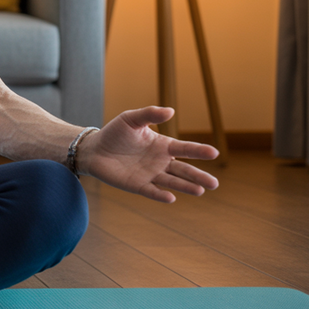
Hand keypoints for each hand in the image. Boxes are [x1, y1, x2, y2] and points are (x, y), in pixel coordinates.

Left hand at [79, 106, 219, 202]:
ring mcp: (150, 175)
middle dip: (199, 176)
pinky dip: (161, 195)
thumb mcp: (131, 119)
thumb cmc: (115, 133)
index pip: (185, 149)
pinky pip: (151, 191)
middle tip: (214, 184)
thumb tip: (171, 111)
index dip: (199, 151)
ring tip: (200, 191)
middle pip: (184, 171)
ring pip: (172, 182)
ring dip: (185, 186)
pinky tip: (171, 198)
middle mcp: (160, 162)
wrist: (94, 149)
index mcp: (163, 146)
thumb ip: (149, 115)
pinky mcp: (138, 185)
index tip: (214, 153)